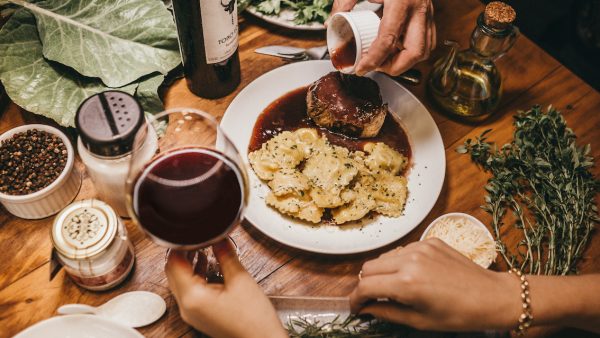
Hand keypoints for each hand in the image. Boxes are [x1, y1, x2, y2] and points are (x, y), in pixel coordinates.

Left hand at [165, 239, 286, 337]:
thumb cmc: (254, 319)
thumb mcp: (240, 279)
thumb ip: (226, 254)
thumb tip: (218, 237)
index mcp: (193, 297)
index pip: (174, 263)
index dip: (181, 245)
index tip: (192, 233)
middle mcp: (187, 307)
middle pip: (173, 272)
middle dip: (183, 253)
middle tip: (198, 238)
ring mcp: (192, 313)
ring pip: (180, 282)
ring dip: (189, 264)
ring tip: (203, 248)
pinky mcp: (199, 315)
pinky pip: (189, 291)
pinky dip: (195, 276)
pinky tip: (208, 265)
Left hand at [329, 0, 435, 75]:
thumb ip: (345, 1)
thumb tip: (331, 23)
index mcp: (401, 2)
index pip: (388, 39)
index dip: (374, 59)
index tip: (361, 68)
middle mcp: (419, 10)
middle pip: (415, 52)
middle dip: (395, 67)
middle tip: (376, 67)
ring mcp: (428, 14)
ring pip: (425, 50)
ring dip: (406, 61)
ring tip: (385, 59)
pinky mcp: (430, 16)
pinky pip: (428, 42)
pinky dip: (413, 51)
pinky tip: (396, 48)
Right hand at [349, 238, 521, 330]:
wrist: (492, 296)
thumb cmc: (458, 315)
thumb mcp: (419, 321)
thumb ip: (386, 312)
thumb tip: (366, 309)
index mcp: (406, 283)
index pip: (366, 286)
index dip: (356, 299)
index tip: (356, 308)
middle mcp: (409, 260)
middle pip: (369, 268)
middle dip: (366, 285)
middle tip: (372, 299)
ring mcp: (420, 247)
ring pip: (384, 257)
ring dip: (382, 273)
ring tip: (393, 288)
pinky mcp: (429, 241)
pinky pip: (402, 251)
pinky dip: (399, 263)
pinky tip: (412, 275)